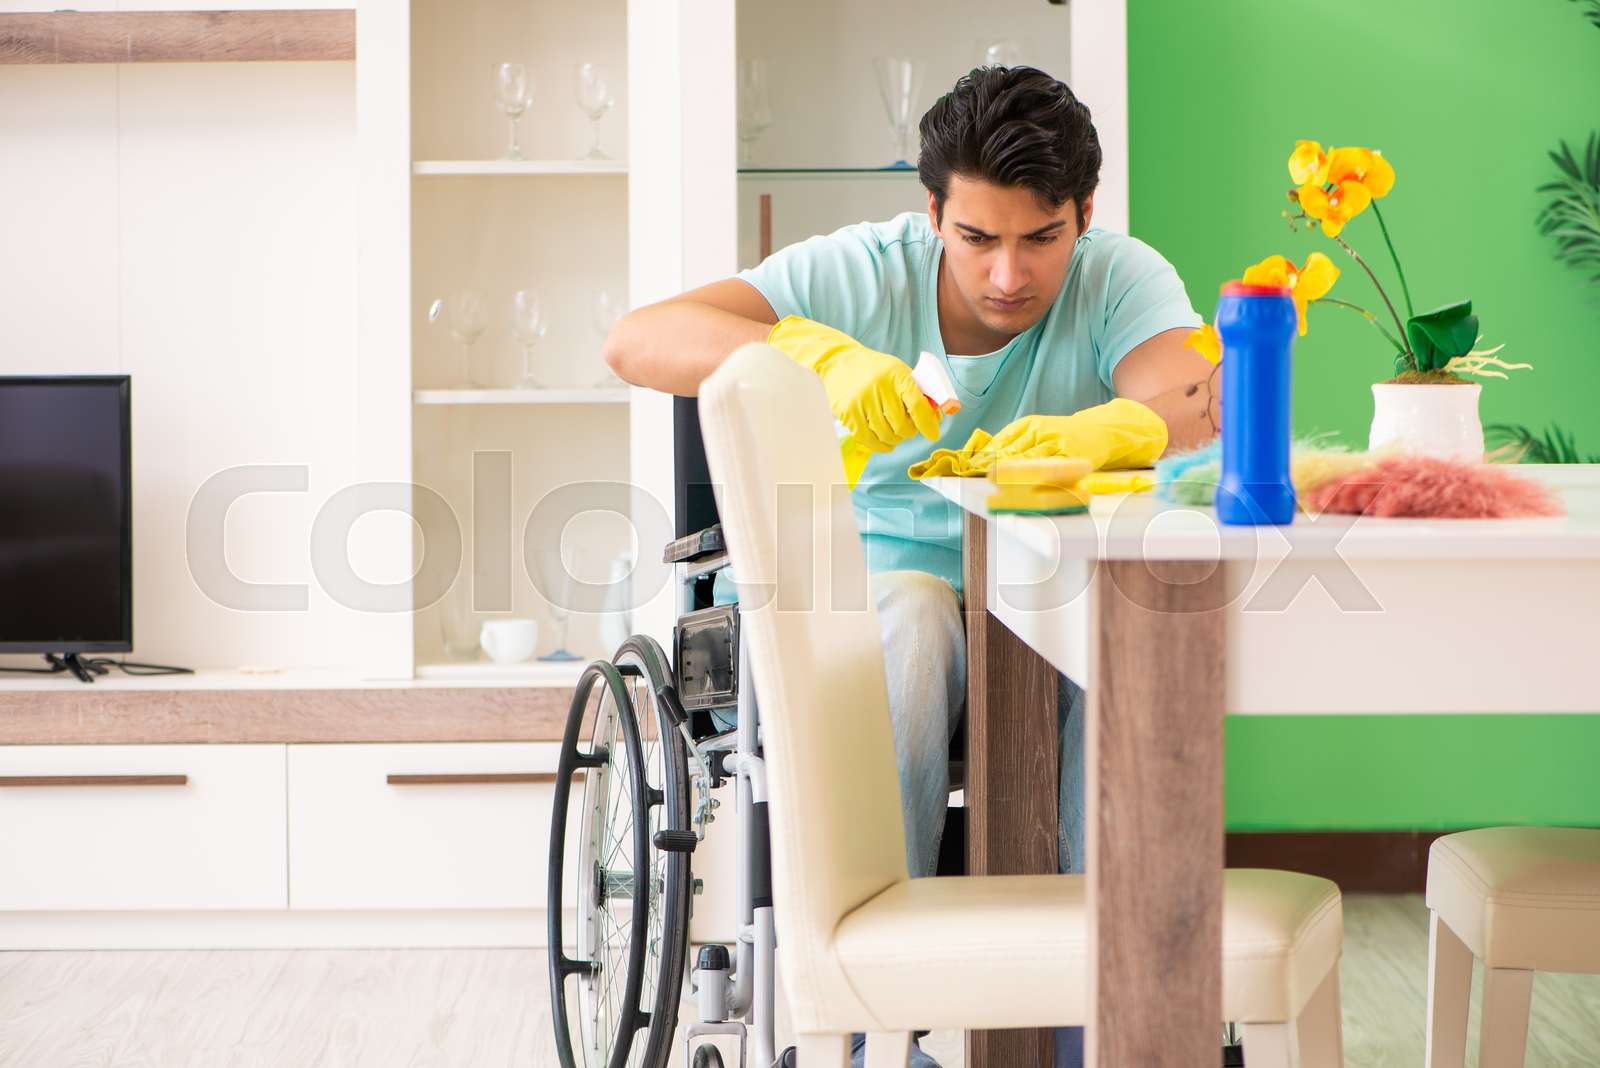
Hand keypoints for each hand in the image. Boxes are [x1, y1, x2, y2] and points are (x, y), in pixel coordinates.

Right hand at [768, 317, 940, 451]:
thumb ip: (917, 392)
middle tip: (908, 428)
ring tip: (894, 432)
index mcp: (897, 376)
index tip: (933, 434)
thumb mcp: (897, 372)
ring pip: (887, 436)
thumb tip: (936, 416)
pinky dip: (880, 445)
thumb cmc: (874, 369)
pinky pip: (869, 440)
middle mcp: (879, 388)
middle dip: (909, 432)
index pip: (918, 405)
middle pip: (903, 426)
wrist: (839, 362)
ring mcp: (862, 401)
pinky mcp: (848, 413)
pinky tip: (884, 441)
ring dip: (895, 439)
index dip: (928, 423)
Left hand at [979, 398, 1168, 469]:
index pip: (1002, 440)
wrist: (1104, 430)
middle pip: (1011, 451)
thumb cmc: (1068, 435)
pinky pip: (1049, 471)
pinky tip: (1024, 488)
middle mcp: (1042, 430)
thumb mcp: (1042, 432)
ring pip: (1027, 462)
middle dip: (993, 467)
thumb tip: (988, 463)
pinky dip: (1035, 480)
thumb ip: (1018, 444)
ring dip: (1009, 475)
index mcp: (1032, 423)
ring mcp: (1057, 443)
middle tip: (979, 479)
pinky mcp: (1070, 457)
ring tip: (995, 485)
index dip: (986, 457)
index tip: (970, 469)